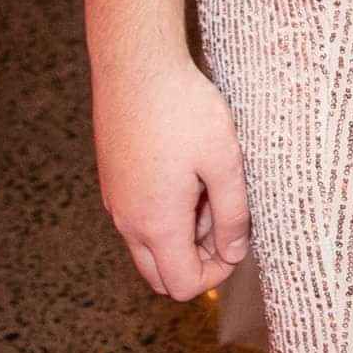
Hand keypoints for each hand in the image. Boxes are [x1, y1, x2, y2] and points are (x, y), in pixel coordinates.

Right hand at [91, 53, 249, 301]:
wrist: (136, 68)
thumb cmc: (184, 111)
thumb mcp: (225, 161)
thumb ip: (232, 215)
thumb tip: (235, 253)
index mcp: (156, 224)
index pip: (182, 284)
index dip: (216, 274)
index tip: (238, 240)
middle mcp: (128, 221)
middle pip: (161, 275)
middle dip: (198, 260)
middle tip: (225, 217)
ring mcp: (116, 202)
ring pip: (149, 246)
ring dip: (182, 234)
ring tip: (209, 186)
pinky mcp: (114, 182)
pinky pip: (139, 219)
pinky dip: (166, 213)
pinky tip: (189, 172)